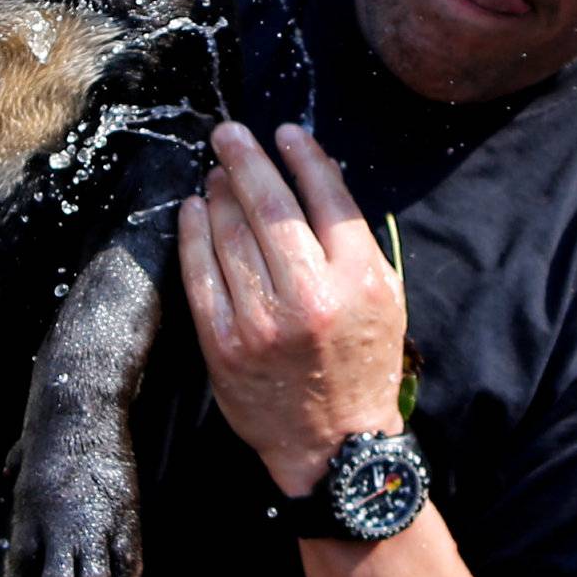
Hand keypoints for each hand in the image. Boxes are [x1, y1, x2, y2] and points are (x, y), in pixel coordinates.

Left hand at [177, 122, 406, 495]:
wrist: (333, 443)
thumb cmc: (361, 361)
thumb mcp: (383, 296)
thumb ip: (353, 237)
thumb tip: (316, 171)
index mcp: (358, 280)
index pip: (326, 198)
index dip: (302, 157)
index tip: (284, 133)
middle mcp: (309, 297)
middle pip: (270, 208)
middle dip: (246, 160)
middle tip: (229, 133)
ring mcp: (261, 322)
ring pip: (230, 236)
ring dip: (220, 193)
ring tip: (216, 172)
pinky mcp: (224, 344)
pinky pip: (200, 275)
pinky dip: (194, 235)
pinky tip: (194, 211)